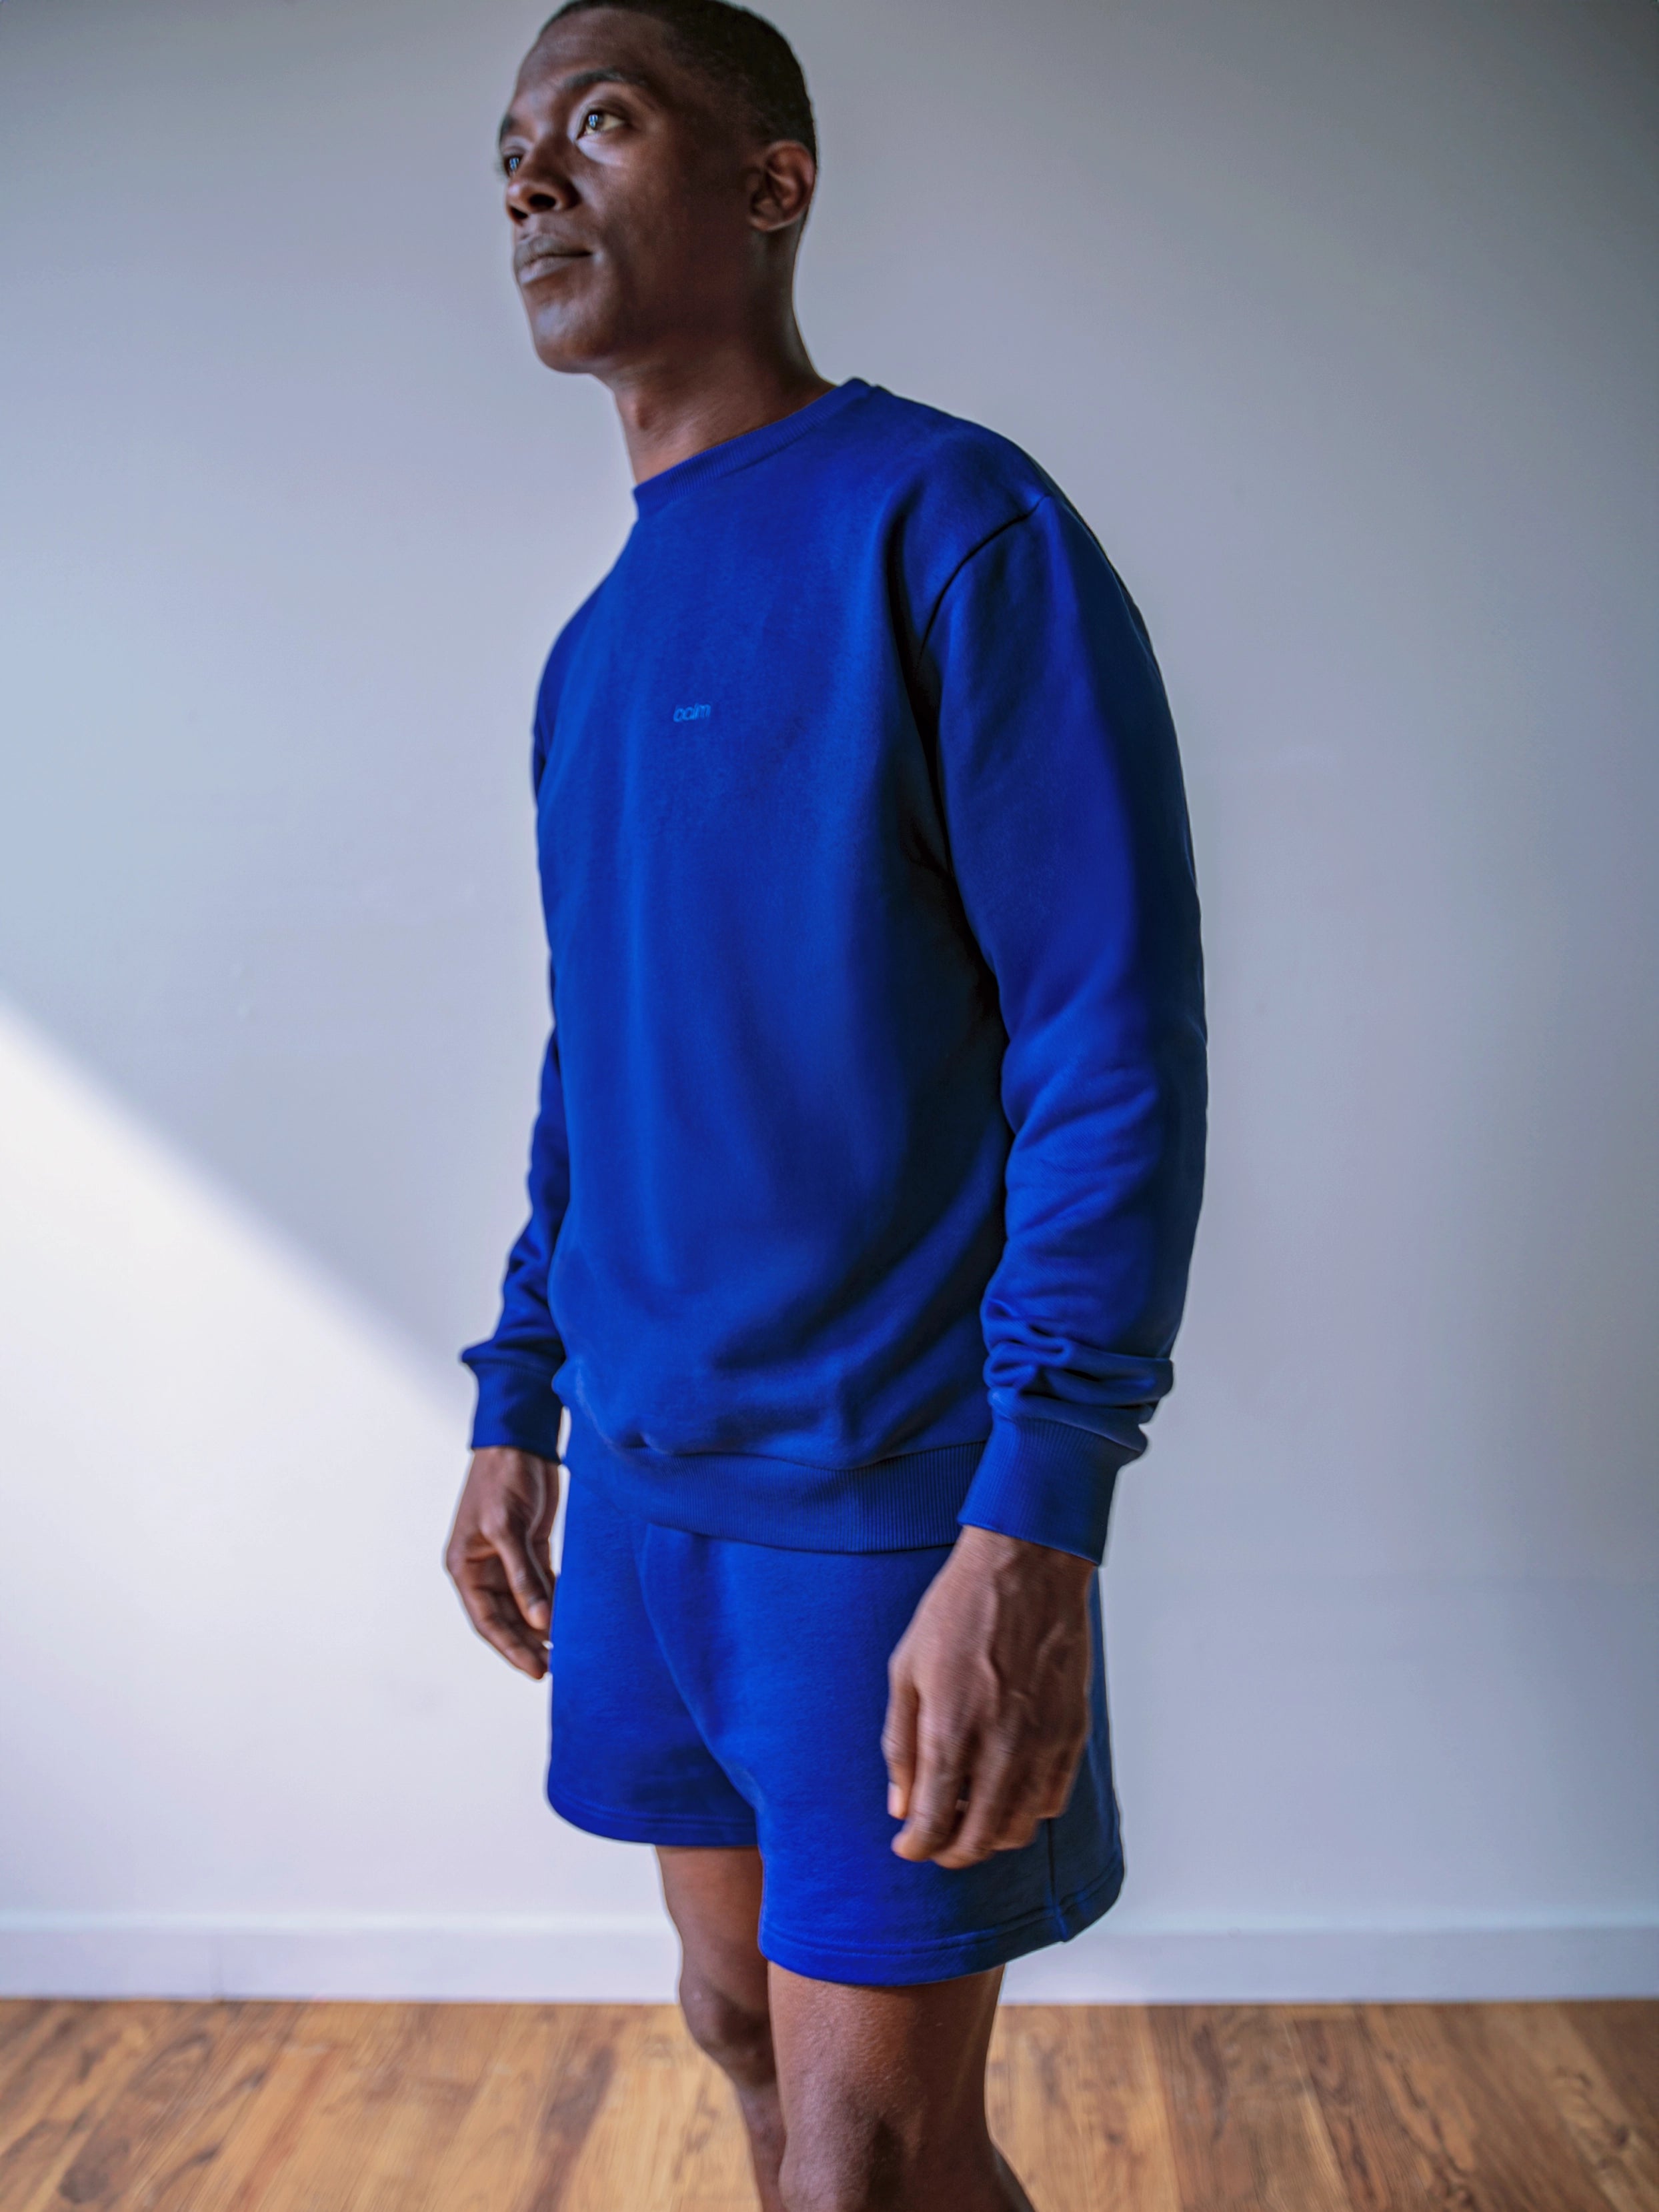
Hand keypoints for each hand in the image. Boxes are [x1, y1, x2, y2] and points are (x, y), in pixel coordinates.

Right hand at [444, 1447, 558, 1678]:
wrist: (521, 1439)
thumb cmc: (502, 1477)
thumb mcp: (508, 1527)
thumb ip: (524, 1576)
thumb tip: (540, 1621)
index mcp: (466, 1566)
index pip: (488, 1620)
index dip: (511, 1648)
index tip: (536, 1670)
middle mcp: (484, 1567)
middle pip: (508, 1617)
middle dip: (529, 1642)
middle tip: (557, 1667)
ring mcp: (508, 1558)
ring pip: (526, 1604)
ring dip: (543, 1625)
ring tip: (567, 1649)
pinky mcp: (531, 1546)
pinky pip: (542, 1583)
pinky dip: (554, 1600)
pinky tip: (571, 1617)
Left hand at [882, 1524, 1094, 1867]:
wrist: (1025, 1567)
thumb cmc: (958, 1611)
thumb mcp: (907, 1670)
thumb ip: (901, 1744)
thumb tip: (900, 1807)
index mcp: (951, 1731)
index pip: (933, 1823)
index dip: (916, 1847)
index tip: (906, 1846)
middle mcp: (1001, 1748)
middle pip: (979, 1838)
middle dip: (950, 1852)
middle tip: (935, 1841)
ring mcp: (1042, 1743)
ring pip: (1020, 1828)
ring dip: (990, 1837)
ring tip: (969, 1818)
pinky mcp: (1072, 1732)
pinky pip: (1053, 1799)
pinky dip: (1028, 1812)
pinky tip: (1007, 1792)